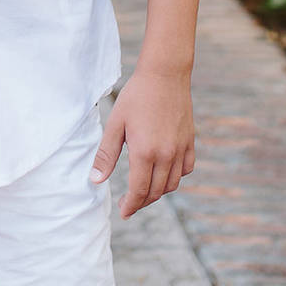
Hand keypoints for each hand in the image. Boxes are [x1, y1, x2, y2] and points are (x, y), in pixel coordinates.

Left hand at [90, 67, 194, 218]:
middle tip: (128, 203)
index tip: (123, 212)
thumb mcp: (115, 124)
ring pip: (172, 184)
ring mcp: (180, 149)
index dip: (130, 205)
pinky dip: (175, 177)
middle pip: (155, 191)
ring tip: (143, 190)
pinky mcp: (190, 142)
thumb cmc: (136, 96)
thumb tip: (96, 180)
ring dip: (157, 192)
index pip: (138, 191)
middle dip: (141, 201)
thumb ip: (106, 155)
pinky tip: (163, 173)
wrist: (164, 75)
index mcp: (145, 152)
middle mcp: (166, 155)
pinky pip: (185, 169)